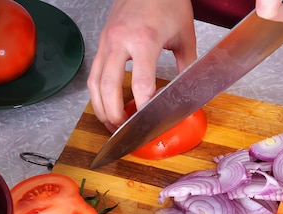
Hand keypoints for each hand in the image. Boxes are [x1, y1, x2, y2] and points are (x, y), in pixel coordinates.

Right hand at [87, 0, 196, 131]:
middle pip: (109, 86)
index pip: (140, 83)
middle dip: (115, 113)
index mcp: (144, 39)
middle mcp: (120, 40)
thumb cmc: (168, 2)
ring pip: (94, 81)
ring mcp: (107, 40)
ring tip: (111, 124)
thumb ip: (186, 66)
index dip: (143, 107)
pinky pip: (93, 71)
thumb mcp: (184, 35)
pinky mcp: (102, 40)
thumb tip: (189, 92)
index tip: (148, 123)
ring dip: (100, 106)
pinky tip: (106, 104)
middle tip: (124, 131)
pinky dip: (97, 91)